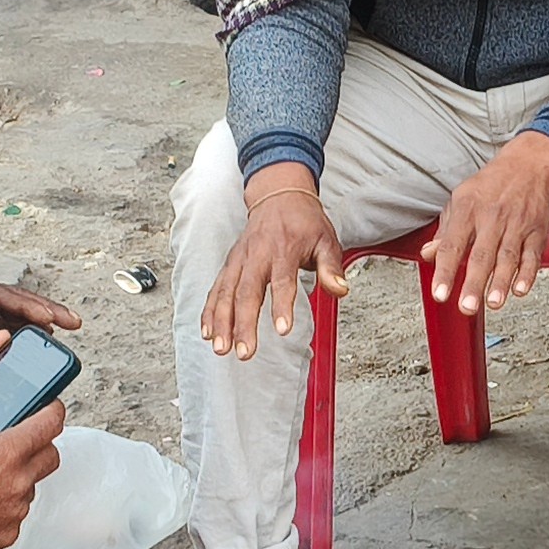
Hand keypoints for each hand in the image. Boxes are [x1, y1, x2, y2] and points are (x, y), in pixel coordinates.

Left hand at [0, 248, 80, 344]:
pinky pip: (1, 322)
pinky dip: (21, 329)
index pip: (2, 297)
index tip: (51, 317)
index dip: (28, 306)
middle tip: (76, 323)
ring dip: (40, 319)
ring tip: (65, 333)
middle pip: (17, 302)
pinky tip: (32, 342)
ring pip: (13, 312)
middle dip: (47, 310)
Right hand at [0, 398, 64, 548]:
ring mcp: (15, 510)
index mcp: (7, 453)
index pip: (50, 424)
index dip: (53, 411)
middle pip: (51, 456)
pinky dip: (6, 504)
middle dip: (41, 445)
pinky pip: (16, 512)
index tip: (51, 409)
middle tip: (19, 442)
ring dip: (19, 477)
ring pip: (32, 486)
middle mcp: (18, 482)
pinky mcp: (8, 532)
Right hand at [202, 171, 345, 362]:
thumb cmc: (305, 223)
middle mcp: (258, 255)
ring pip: (226, 292)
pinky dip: (209, 310)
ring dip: (222, 322)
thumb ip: (331, 268)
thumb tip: (340, 289)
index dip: (282, 305)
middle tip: (244, 352)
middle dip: (243, 324)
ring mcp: (240, 259)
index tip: (283, 330)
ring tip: (221, 348)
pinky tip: (207, 332)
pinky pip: (216, 288)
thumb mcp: (327, 240)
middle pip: (247, 292)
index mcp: (285, 249)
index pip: (282, 280)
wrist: (279, 196)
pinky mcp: (230, 264)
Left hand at [420, 132, 548, 315]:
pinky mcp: (537, 231)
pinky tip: (520, 289)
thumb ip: (445, 230)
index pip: (452, 244)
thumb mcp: (460, 200)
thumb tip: (428, 255)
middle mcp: (492, 217)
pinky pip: (532, 255)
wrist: (529, 165)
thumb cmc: (491, 186)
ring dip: (501, 282)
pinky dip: (527, 273)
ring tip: (493, 303)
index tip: (439, 294)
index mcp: (467, 210)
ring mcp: (517, 225)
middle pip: (481, 255)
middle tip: (466, 307)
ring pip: (508, 257)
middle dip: (474, 283)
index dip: (445, 271)